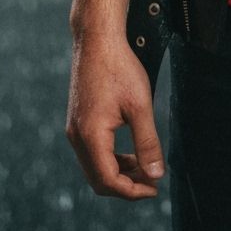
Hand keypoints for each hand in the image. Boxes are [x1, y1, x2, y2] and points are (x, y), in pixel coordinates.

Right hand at [66, 31, 164, 199]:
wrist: (97, 39)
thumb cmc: (119, 67)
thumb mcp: (140, 105)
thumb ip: (148, 142)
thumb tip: (156, 174)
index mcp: (91, 136)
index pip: (108, 181)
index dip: (132, 191)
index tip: (154, 188)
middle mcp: (77, 137)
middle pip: (99, 179)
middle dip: (126, 185)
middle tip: (152, 181)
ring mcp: (74, 129)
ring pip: (95, 167)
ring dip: (119, 172)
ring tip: (145, 166)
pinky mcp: (77, 121)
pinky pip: (92, 153)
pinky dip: (111, 159)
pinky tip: (130, 152)